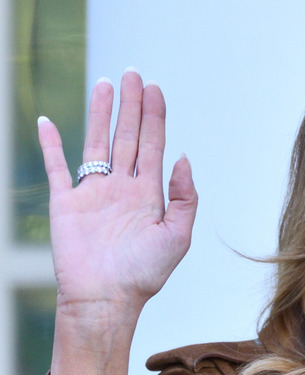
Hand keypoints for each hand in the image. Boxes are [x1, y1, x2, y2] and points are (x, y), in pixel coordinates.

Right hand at [39, 69, 196, 374]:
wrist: (106, 300)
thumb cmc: (144, 274)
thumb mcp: (178, 235)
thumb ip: (185, 196)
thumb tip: (182, 157)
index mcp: (149, 193)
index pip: (153, 144)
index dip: (155, 116)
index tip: (154, 88)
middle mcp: (122, 187)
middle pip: (128, 136)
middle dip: (131, 105)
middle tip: (133, 74)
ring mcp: (94, 193)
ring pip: (97, 142)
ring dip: (100, 114)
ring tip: (104, 84)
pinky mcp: (66, 203)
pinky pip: (56, 167)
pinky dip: (51, 145)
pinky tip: (47, 122)